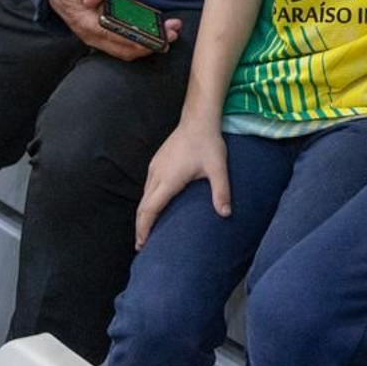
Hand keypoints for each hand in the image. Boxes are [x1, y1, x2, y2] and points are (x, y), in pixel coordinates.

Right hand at [49, 0, 181, 59]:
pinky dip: (146, 38)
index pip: (114, 37)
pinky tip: (161, 30)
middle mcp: (94, 35)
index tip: (156, 37)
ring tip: (173, 31)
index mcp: (86, 24)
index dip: (136, 40)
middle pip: (125, 48)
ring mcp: (102, 36)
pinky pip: (128, 41)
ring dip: (152, 43)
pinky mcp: (108, 32)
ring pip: (129, 48)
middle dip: (150, 44)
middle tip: (172, 34)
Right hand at [135, 123, 229, 248]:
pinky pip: (147, 186)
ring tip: (147, 230)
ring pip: (143, 196)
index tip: (141, 244)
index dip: (143, 228)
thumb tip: (226, 214)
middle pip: (142, 206)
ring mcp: (155, 167)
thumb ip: (221, 192)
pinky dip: (147, 202)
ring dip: (143, 214)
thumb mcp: (218, 169)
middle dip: (140, 227)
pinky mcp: (156, 162)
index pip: (149, 210)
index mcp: (168, 180)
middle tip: (142, 245)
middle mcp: (157, 175)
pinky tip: (154, 207)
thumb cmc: (208, 144)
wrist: (198, 119)